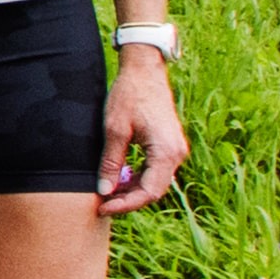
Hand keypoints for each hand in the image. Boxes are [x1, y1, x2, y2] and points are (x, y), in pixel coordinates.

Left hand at [101, 46, 190, 215]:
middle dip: (128, 200)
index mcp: (166, 153)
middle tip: (102, 203)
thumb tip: (105, 190)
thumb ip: (111, 162)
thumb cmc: (129, 96)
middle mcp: (177, 154)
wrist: (144, 72)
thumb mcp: (114, 130)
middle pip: (154, 190)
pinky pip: (155, 170)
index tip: (103, 207)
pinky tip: (119, 179)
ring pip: (155, 181)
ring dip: (132, 190)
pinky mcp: (169, 145)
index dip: (126, 204)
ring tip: (107, 192)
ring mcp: (175, 150)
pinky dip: (138, 177)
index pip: (149, 192)